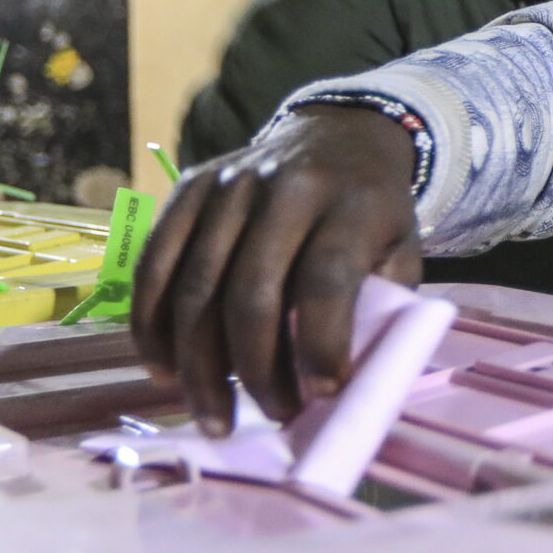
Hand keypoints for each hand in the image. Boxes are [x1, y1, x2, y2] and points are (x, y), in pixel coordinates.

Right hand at [132, 106, 425, 435]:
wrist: (338, 136)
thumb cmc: (372, 212)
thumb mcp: (401, 250)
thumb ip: (381, 307)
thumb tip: (342, 387)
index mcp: (351, 203)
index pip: (327, 280)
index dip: (320, 344)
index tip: (321, 396)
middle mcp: (286, 187)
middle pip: (252, 291)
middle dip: (256, 370)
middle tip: (269, 416)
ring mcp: (230, 184)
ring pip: (195, 287)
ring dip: (199, 365)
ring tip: (215, 416)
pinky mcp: (187, 187)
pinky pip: (153, 265)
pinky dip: (152, 326)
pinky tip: (166, 371)